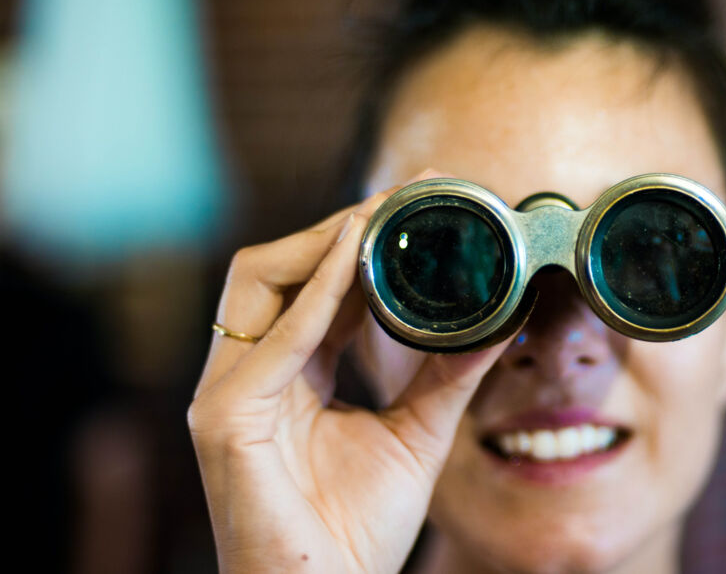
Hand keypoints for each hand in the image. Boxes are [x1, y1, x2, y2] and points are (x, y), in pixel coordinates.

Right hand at [188, 176, 510, 572]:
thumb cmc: (355, 532)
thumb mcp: (416, 435)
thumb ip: (448, 376)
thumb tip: (501, 319)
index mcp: (284, 378)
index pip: (312, 287)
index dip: (358, 239)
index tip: (420, 201)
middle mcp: (245, 377)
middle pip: (273, 269)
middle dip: (336, 224)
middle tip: (407, 194)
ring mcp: (226, 396)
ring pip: (257, 282)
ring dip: (322, 242)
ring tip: (381, 214)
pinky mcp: (224, 421)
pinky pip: (272, 341)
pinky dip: (316, 294)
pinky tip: (356, 255)